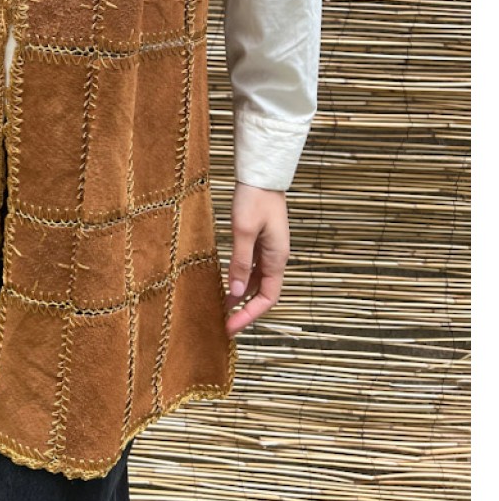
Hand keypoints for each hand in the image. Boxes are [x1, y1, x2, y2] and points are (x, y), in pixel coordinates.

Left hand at [224, 181, 289, 336]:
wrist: (262, 173)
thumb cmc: (254, 198)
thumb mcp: (243, 231)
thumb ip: (240, 262)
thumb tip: (237, 292)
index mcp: (277, 258)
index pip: (268, 298)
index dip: (250, 315)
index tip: (231, 327)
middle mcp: (276, 257)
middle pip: (263, 293)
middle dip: (245, 310)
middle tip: (224, 323)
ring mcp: (269, 249)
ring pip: (257, 281)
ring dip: (242, 295)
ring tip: (222, 308)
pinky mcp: (261, 240)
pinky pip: (253, 267)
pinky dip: (241, 278)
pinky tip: (227, 283)